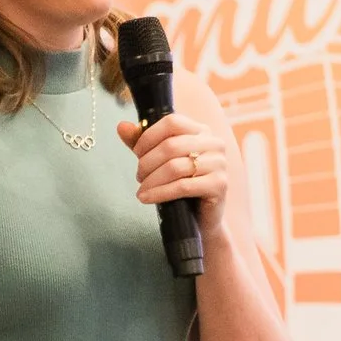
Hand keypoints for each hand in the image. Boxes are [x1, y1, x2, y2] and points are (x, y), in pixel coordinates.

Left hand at [118, 111, 230, 235]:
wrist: (202, 218)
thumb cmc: (181, 186)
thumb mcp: (159, 161)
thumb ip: (142, 143)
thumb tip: (121, 126)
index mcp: (202, 131)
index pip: (172, 122)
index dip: (149, 136)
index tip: (137, 153)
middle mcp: (214, 144)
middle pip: (171, 146)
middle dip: (148, 162)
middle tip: (139, 176)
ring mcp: (219, 164)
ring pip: (175, 167)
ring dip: (152, 180)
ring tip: (141, 190)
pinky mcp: (219, 185)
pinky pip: (182, 186)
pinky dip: (160, 193)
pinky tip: (146, 198)